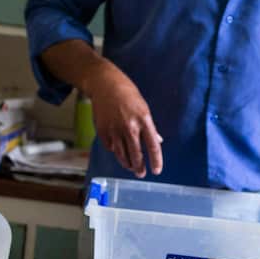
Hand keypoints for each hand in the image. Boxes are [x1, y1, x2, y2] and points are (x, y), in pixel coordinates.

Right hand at [84, 62, 162, 177]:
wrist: (105, 85)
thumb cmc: (127, 94)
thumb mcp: (143, 108)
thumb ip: (150, 127)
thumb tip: (157, 141)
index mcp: (144, 120)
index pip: (152, 146)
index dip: (155, 161)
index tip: (157, 170)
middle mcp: (129, 127)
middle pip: (136, 154)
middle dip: (140, 167)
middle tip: (141, 174)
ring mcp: (114, 130)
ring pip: (122, 154)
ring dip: (127, 164)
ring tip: (131, 168)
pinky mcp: (102, 131)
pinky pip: (110, 147)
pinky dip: (115, 151)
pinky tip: (118, 153)